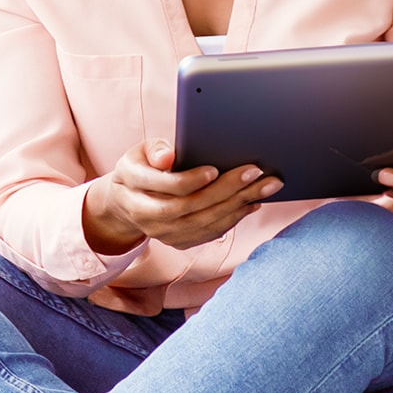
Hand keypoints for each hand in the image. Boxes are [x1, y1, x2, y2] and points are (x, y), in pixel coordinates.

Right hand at [84, 139, 279, 251]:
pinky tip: (253, 202)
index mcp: (133, 188)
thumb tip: (169, 157)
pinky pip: (209, 234)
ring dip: (238, 205)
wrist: (126, 202)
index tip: (215, 169)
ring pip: (204, 224)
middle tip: (256, 172)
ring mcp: (163, 234)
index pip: (166, 189)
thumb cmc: (141, 167)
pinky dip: (234, 218)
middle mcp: (146, 216)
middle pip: (191, 208)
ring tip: (266, 186)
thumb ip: (155, 150)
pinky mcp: (178, 242)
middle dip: (226, 190)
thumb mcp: (139, 152)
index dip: (191, 181)